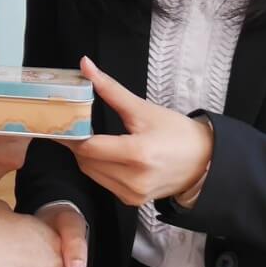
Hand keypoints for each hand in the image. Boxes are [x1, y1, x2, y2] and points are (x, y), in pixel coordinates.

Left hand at [66, 56, 212, 206]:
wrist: (205, 161)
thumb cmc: (177, 133)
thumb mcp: (143, 109)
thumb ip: (110, 89)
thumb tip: (85, 65)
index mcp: (137, 154)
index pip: (89, 147)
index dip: (71, 134)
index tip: (60, 121)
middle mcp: (134, 179)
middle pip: (87, 161)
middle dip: (78, 143)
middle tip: (73, 125)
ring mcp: (133, 194)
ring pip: (92, 173)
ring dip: (87, 155)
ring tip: (89, 137)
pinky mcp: (132, 201)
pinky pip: (103, 182)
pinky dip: (99, 167)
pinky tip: (106, 154)